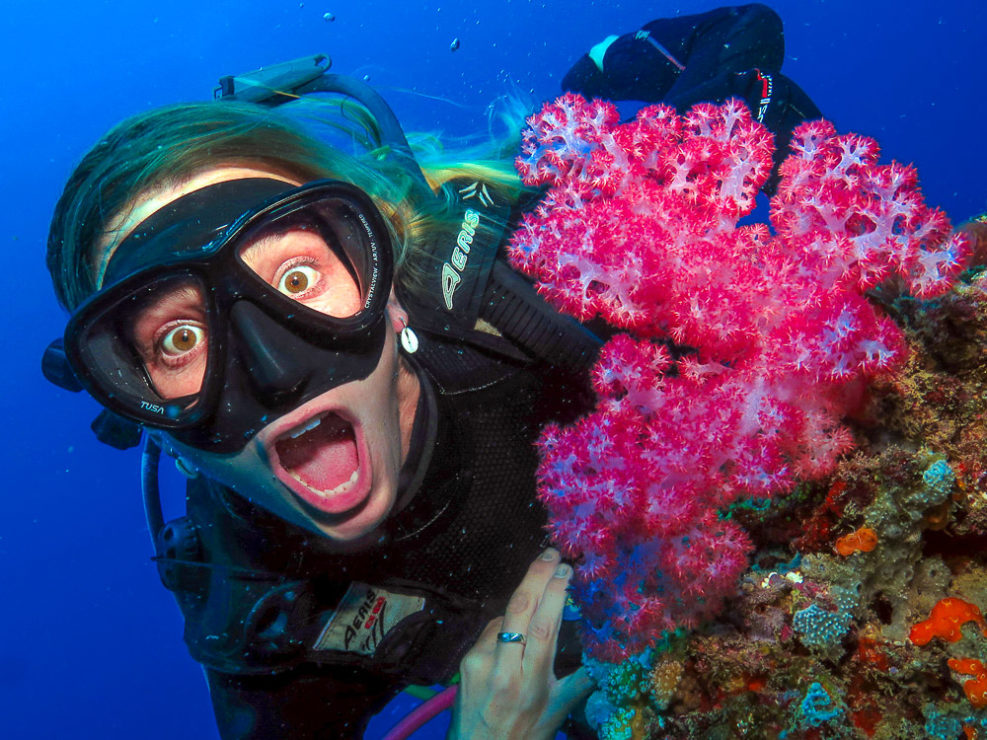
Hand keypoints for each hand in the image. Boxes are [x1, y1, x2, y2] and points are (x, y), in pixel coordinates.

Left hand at [448, 548, 593, 739]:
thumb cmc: (523, 736)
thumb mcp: (557, 713)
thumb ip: (581, 682)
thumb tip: (609, 656)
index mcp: (530, 684)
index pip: (543, 628)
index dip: (554, 593)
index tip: (566, 569)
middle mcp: (502, 670)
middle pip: (519, 610)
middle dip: (535, 576)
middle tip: (551, 553)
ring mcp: (479, 663)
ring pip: (504, 618)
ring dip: (523, 598)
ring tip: (541, 582)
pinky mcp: (465, 660)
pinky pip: (491, 631)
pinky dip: (507, 623)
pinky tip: (518, 626)